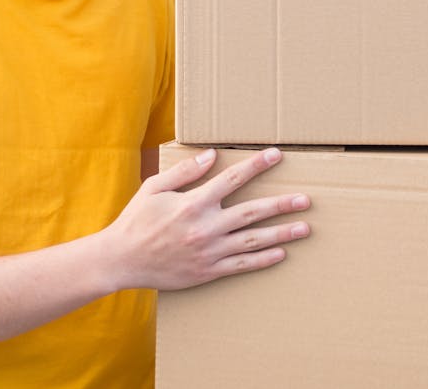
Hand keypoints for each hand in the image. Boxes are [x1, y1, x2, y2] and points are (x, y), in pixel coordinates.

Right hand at [103, 147, 310, 291]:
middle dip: (281, 204)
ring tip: (304, 227)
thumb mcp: (155, 188)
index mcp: (193, 203)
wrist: (122, 260)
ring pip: (253, 240)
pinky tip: (281, 253)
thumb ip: (185, 172)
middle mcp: (205, 227)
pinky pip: (241, 264)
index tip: (276, 156)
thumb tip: (212, 155)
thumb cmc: (137, 220)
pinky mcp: (208, 271)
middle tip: (306, 200)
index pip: (232, 179)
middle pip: (252, 212)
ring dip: (281, 233)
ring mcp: (209, 251)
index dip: (256, 166)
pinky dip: (263, 259)